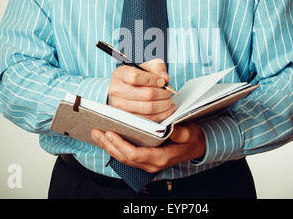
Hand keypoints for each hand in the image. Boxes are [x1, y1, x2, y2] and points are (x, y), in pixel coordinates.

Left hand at [91, 123, 205, 172]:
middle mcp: (151, 164)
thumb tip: (171, 128)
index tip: (110, 132)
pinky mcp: (144, 160)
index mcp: (160, 158)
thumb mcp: (189, 133)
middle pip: (124, 157)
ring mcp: (147, 164)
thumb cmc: (191, 139)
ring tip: (97, 134)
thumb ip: (179, 132)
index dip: (120, 144)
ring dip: (108, 146)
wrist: (196, 147)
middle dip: (108, 145)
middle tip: (96, 131)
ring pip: (123, 158)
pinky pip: (127, 156)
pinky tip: (107, 138)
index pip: (135, 154)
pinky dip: (115, 147)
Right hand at [108, 59, 176, 121]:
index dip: (153, 79)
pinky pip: (148, 118)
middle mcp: (117, 90)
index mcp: (120, 74)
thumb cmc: (136, 77)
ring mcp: (120, 106)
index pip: (136, 77)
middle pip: (146, 94)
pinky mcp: (127, 117)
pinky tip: (167, 109)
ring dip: (163, 105)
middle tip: (169, 92)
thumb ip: (157, 68)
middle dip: (162, 94)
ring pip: (148, 108)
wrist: (123, 89)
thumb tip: (165, 79)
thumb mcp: (145, 66)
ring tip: (169, 100)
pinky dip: (161, 114)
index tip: (162, 81)